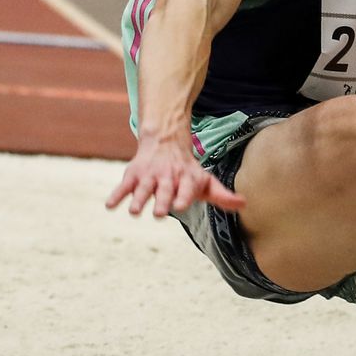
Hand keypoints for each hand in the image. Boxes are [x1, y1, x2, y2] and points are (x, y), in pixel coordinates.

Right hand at [107, 135, 244, 218]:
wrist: (165, 142)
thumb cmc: (188, 170)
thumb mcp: (206, 181)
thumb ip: (223, 195)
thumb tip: (245, 204)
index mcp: (186, 179)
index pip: (186, 188)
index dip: (184, 196)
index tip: (181, 205)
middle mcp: (168, 177)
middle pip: (165, 190)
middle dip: (162, 200)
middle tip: (160, 213)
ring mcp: (149, 176)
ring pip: (143, 189)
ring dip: (138, 199)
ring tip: (134, 211)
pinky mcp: (133, 175)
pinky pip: (123, 186)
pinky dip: (117, 195)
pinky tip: (110, 205)